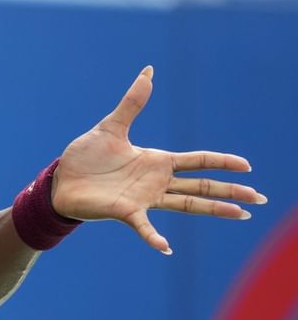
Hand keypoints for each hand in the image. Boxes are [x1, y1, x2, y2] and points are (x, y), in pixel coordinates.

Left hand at [51, 67, 265, 254]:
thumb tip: (149, 70)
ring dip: (214, 210)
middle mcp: (155, 182)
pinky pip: (144, 226)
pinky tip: (167, 248)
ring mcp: (143, 199)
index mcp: (156, 161)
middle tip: (258, 199)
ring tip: (240, 215)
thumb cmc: (86, 157)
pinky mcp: (124, 211)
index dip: (221, 162)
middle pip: (201, 186)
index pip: (197, 161)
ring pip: (186, 205)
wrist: (60, 180)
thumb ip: (133, 102)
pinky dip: (154, 237)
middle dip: (230, 191)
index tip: (247, 166)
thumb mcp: (111, 126)